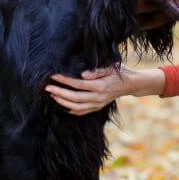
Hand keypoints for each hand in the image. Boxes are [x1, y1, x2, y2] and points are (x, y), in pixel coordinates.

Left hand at [45, 66, 164, 115]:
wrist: (131, 84)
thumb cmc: (119, 72)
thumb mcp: (111, 67)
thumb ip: (97, 71)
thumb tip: (82, 74)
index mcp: (101, 86)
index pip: (78, 85)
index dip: (65, 81)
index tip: (53, 76)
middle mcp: (98, 97)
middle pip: (74, 98)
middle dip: (59, 93)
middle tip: (48, 87)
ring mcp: (98, 104)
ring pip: (76, 107)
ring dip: (63, 102)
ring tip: (53, 95)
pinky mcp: (98, 107)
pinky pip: (82, 112)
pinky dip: (71, 110)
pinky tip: (62, 105)